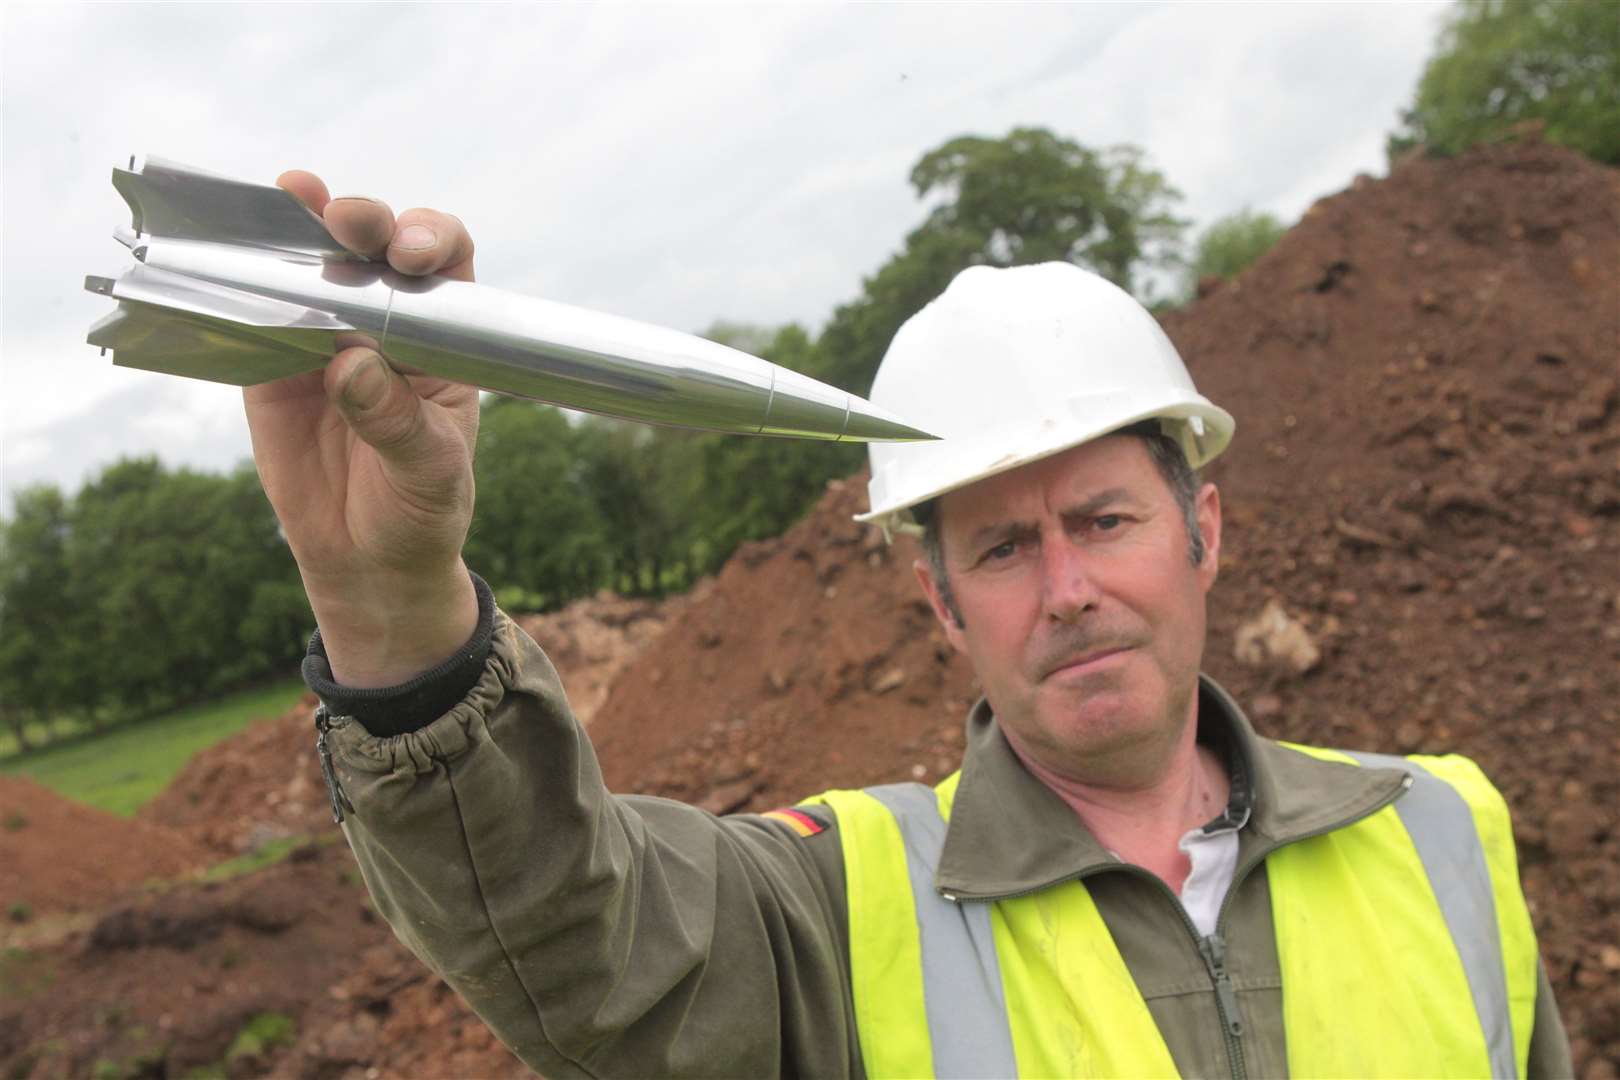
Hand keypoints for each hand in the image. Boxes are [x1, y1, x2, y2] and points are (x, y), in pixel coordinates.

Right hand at [244, 170, 479, 686]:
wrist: (370, 561)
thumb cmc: (422, 509)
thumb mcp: (429, 472)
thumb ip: (397, 420)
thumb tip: (350, 365)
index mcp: (442, 336)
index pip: (444, 264)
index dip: (430, 239)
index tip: (412, 254)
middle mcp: (386, 322)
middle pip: (374, 248)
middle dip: (361, 222)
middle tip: (344, 225)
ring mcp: (325, 337)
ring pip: (309, 268)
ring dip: (295, 227)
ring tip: (290, 195)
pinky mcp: (271, 367)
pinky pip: (252, 316)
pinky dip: (239, 285)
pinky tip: (225, 257)